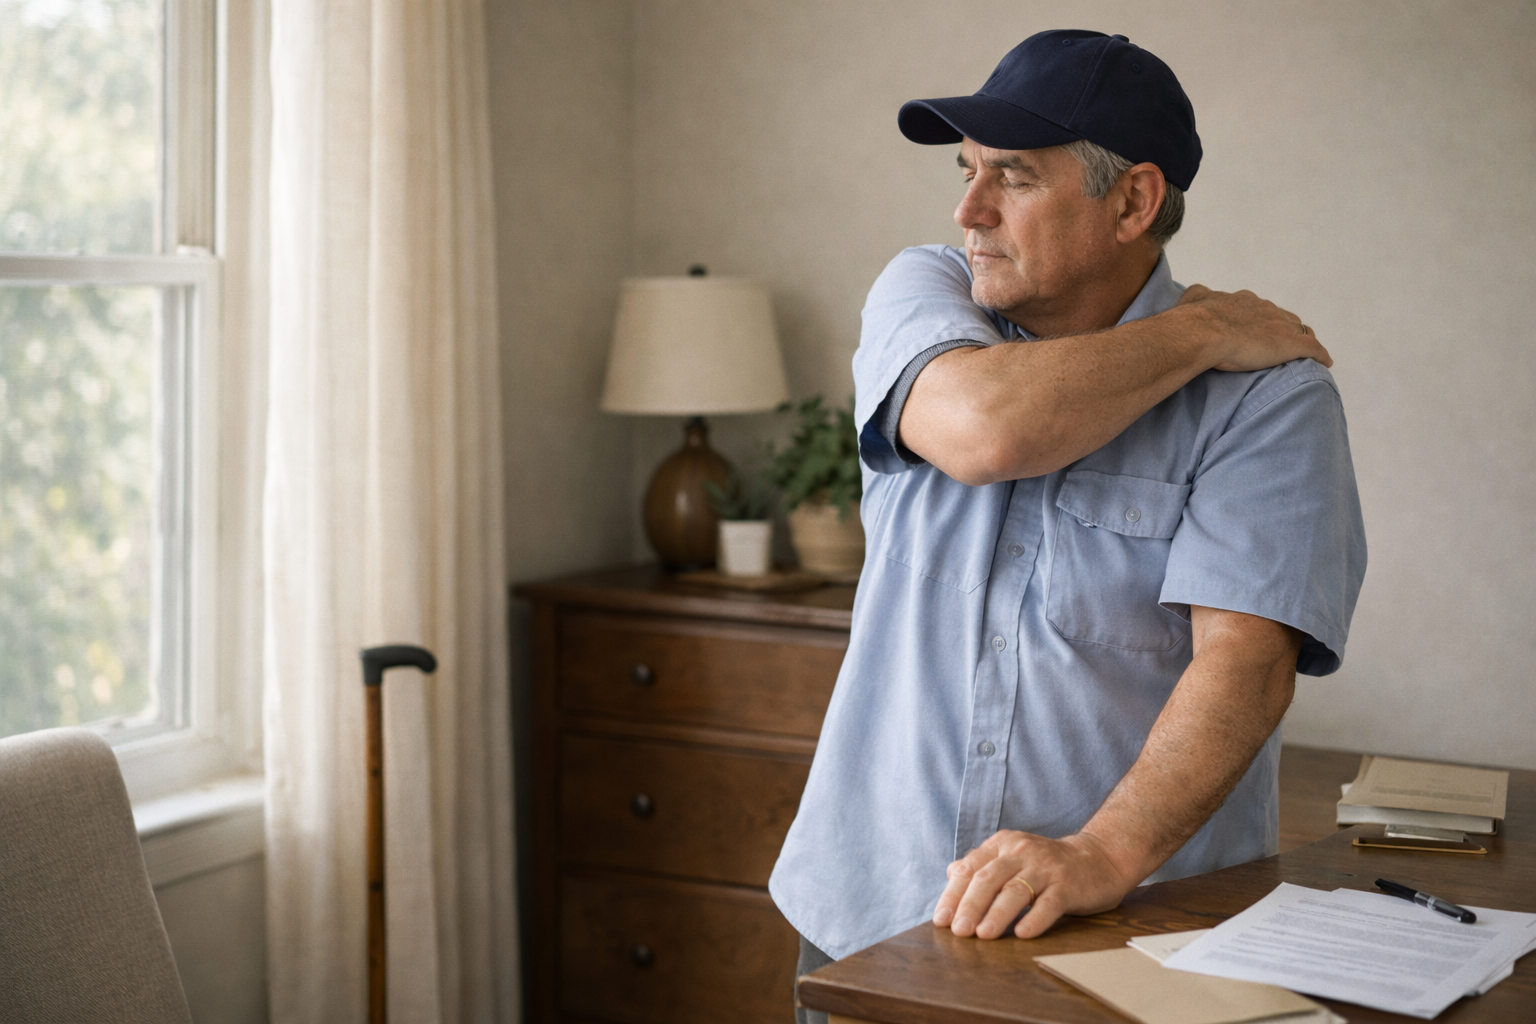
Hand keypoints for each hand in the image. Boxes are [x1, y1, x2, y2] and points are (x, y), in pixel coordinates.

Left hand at [931, 829, 1136, 939]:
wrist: (1099, 858)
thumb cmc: (1047, 865)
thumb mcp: (1012, 858)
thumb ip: (983, 865)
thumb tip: (951, 874)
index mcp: (1003, 845)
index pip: (971, 868)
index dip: (954, 894)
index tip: (941, 919)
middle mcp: (1022, 851)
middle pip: (989, 878)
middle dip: (970, 905)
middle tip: (959, 930)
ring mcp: (1046, 867)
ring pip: (1016, 890)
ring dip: (997, 913)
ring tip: (983, 935)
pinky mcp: (1069, 884)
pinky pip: (1050, 903)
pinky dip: (1035, 918)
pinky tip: (1022, 934)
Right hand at [1175, 284, 1332, 370]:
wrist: (1202, 331)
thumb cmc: (1194, 318)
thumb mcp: (1193, 298)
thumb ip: (1196, 296)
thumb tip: (1193, 292)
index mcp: (1245, 301)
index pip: (1261, 309)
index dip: (1263, 319)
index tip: (1261, 328)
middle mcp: (1266, 309)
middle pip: (1284, 318)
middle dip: (1285, 327)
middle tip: (1283, 341)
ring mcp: (1281, 326)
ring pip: (1302, 330)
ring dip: (1304, 339)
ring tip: (1305, 351)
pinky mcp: (1291, 344)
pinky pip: (1313, 349)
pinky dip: (1320, 355)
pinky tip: (1324, 362)